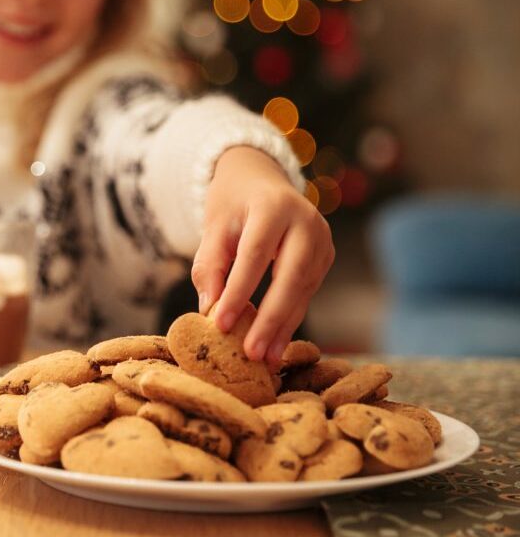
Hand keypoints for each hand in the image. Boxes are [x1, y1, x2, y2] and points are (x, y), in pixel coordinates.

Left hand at [191, 146, 334, 366]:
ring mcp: (322, 239)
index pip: (256, 254)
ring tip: (263, 358)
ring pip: (303, 289)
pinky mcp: (326, 256)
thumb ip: (210, 264)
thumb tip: (210, 308)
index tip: (220, 324)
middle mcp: (306, 220)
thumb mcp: (214, 225)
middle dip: (270, 318)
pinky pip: (308, 292)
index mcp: (273, 205)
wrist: (261, 179)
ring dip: (283, 326)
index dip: (240, 291)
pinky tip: (275, 344)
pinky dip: (290, 319)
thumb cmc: (232, 203)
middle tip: (250, 352)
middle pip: (290, 276)